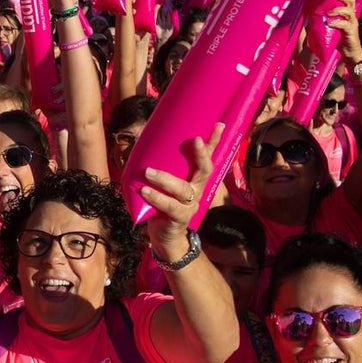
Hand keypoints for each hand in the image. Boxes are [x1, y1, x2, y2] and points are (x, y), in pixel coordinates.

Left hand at [141, 122, 222, 241]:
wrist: (165, 237)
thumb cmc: (162, 206)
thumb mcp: (164, 184)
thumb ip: (161, 167)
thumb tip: (143, 142)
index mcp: (195, 180)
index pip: (208, 158)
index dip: (214, 142)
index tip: (218, 125)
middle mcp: (197, 190)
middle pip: (205, 171)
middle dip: (202, 155)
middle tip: (196, 140)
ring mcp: (190, 205)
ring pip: (183, 189)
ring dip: (166, 179)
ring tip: (149, 172)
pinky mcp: (180, 218)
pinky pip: (170, 206)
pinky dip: (156, 197)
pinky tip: (145, 191)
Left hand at [327, 0, 361, 62]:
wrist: (350, 55)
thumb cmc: (341, 42)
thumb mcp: (332, 30)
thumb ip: (326, 24)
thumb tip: (308, 22)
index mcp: (347, 15)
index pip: (347, 0)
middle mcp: (351, 17)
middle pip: (351, 1)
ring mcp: (352, 24)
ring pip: (348, 11)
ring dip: (337, 10)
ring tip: (328, 13)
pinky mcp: (351, 32)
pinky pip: (344, 24)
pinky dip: (336, 23)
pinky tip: (329, 24)